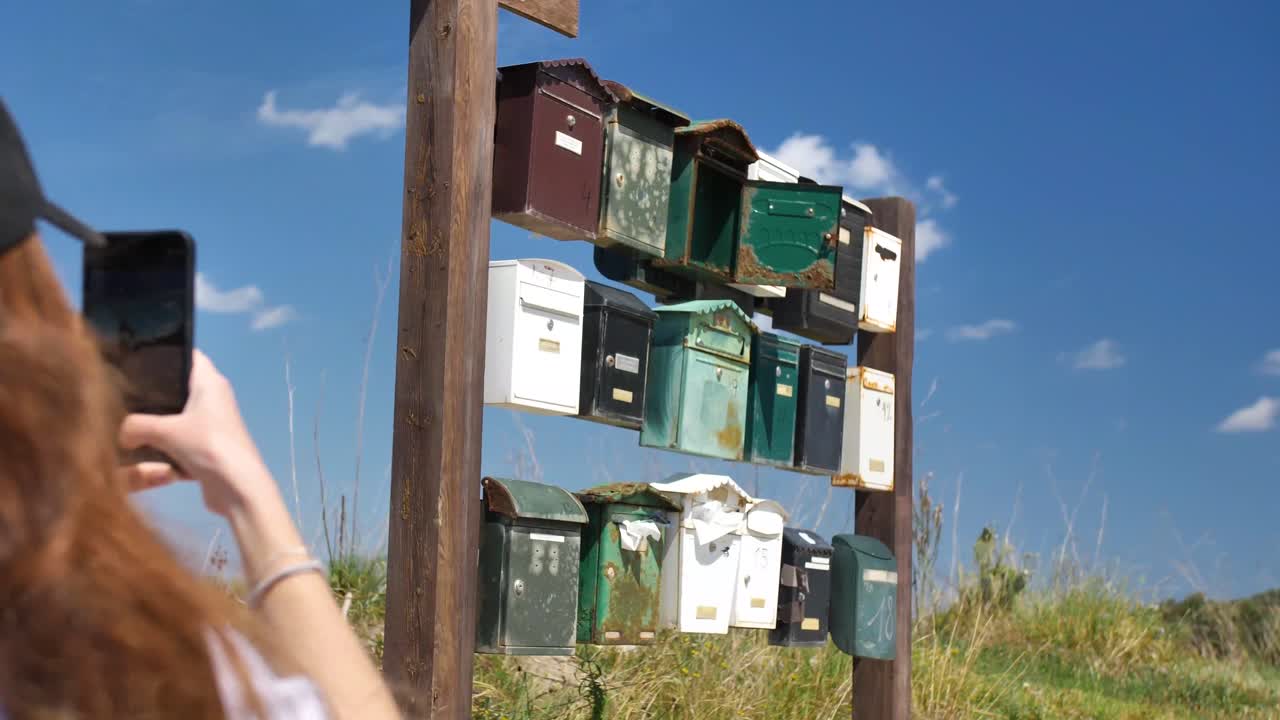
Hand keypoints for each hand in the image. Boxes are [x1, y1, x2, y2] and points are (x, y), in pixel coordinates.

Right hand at [119, 350, 279, 518]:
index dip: (164, 352)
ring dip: (155, 423)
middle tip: (119, 394)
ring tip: (121, 422)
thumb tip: (119, 433)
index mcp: (210, 382)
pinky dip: (163, 446)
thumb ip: (135, 426)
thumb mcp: (165, 431)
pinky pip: (179, 441)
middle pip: (178, 387)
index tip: (134, 356)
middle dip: (151, 393)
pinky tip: (138, 450)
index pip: (187, 355)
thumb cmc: (207, 446)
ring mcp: (212, 424)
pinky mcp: (208, 448)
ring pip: (176, 416)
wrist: (237, 487)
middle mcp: (214, 398)